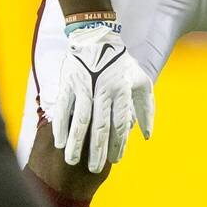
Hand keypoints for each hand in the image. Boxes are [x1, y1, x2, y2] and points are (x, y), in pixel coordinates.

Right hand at [51, 25, 153, 172]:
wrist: (96, 37)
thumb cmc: (121, 63)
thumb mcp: (141, 81)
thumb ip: (146, 109)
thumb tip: (147, 135)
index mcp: (122, 90)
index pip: (120, 124)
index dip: (117, 144)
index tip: (115, 160)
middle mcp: (103, 89)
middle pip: (100, 126)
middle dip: (97, 151)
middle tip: (94, 169)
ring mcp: (84, 86)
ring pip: (80, 120)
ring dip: (76, 143)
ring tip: (73, 161)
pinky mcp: (68, 83)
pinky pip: (63, 108)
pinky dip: (61, 126)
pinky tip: (59, 142)